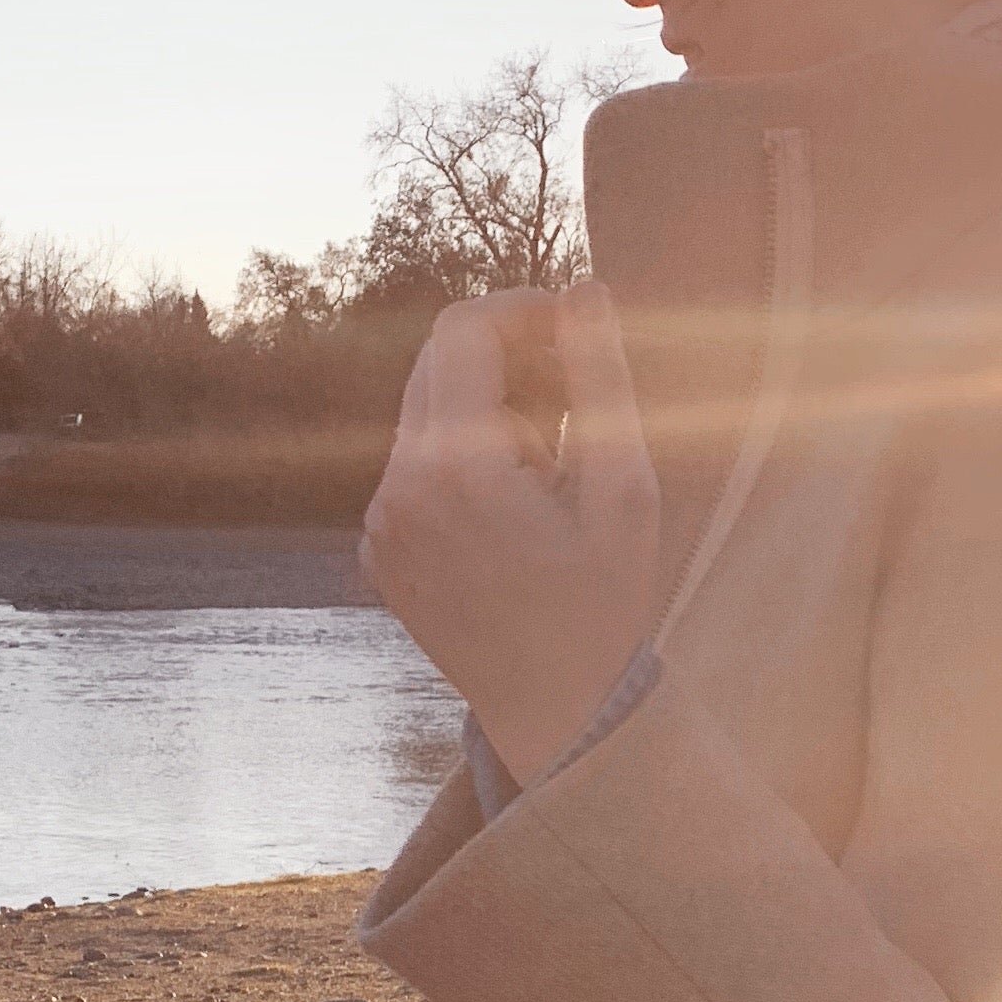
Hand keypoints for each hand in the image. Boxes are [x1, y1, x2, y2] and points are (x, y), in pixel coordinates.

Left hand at [361, 281, 660, 779]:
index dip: (523, 308)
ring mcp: (378, 523)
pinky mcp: (376, 550)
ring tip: (549, 468)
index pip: (466, 330)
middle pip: (437, 362)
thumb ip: (602, 379)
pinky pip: (411, 469)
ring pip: (423, 414)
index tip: (572, 326)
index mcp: (457, 468)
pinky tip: (513, 516)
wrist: (558, 714)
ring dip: (484, 412)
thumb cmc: (606, 605)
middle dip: (504, 356)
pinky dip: (459, 463)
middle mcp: (398, 489)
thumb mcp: (624, 489)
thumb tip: (584, 288)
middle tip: (572, 392)